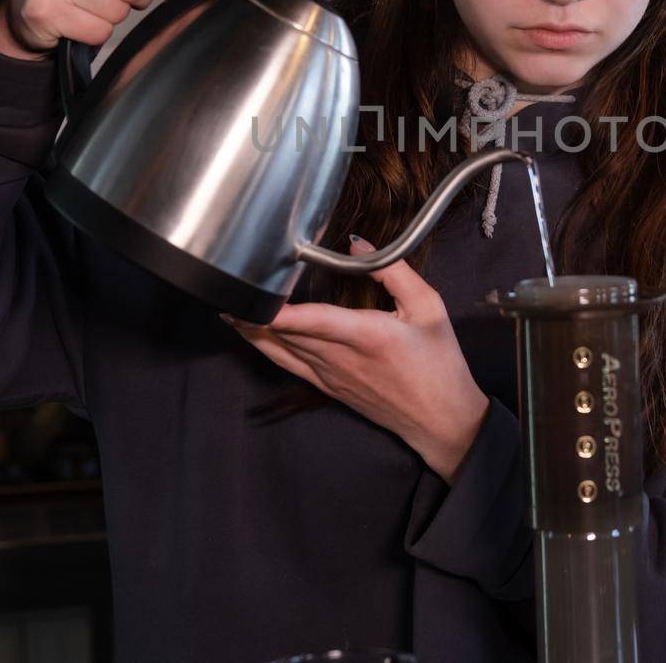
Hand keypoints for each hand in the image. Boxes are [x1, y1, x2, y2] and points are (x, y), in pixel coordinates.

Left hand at [221, 236, 491, 484]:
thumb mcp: (429, 308)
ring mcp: (330, 376)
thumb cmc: (439, 363)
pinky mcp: (327, 386)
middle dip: (253, 310)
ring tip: (225, 304)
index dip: (277, 311)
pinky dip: (264, 347)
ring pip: (280, 349)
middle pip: (285, 333)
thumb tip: (358, 244)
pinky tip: (249, 333)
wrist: (440, 420)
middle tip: (226, 281)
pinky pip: (287, 365)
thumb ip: (393, 270)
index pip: (312, 320)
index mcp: (367, 335)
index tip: (249, 296)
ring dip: (251, 327)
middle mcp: (341, 358)